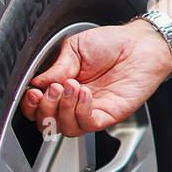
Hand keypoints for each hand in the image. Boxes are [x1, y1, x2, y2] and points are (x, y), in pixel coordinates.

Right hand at [19, 20, 171, 137]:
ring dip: (63, 109)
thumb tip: (36, 82)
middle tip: (52, 89)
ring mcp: (91, 110)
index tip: (33, 92)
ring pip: (66, 128)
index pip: (38, 108)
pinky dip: (81, 110)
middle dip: (44, 109)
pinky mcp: (108, 115)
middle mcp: (75, 102)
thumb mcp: (76, 47)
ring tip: (71, 85)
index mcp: (63, 86)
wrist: (140, 44)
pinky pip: (88, 124)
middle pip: (48, 124)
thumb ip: (56, 67)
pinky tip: (85, 93)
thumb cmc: (112, 43)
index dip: (31, 105)